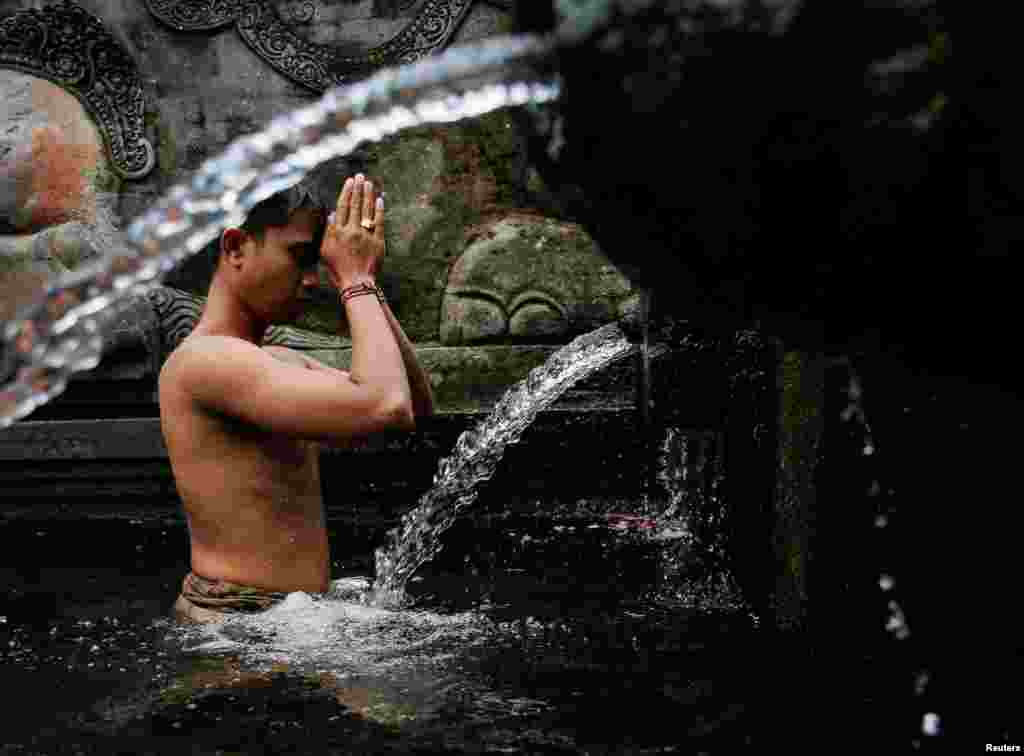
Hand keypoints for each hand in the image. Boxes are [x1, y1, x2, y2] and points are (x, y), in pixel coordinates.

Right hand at [320, 173, 385, 289]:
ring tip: (369, 183)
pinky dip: (380, 210)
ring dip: (368, 195)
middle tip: (360, 176)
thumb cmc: (338, 270)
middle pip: (355, 205)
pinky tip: (380, 199)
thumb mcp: (325, 251)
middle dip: (357, 189)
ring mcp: (366, 236)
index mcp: (338, 232)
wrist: (357, 284)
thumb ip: (329, 231)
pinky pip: (379, 223)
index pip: (342, 207)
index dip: (346, 192)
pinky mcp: (378, 242)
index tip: (349, 181)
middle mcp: (352, 231)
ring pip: (367, 211)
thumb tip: (332, 213)